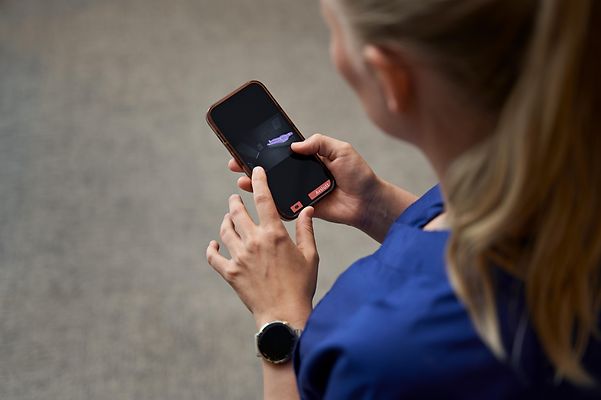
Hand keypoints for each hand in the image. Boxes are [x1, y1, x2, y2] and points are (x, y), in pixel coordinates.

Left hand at [206, 166, 317, 327]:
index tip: (255, 172)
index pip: (264, 199)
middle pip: (238, 212)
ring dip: (226, 221)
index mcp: (274, 234)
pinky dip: (212, 249)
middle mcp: (254, 241)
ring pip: (225, 230)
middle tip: (235, 198)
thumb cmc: (301, 286)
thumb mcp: (310, 256)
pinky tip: (214, 245)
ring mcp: (239, 257)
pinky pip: (214, 257)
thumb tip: (307, 209)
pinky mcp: (230, 273)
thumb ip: (306, 230)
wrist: (284, 314)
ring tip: (228, 218)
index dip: (258, 181)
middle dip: (235, 201)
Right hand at [228, 134, 416, 241]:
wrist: (368, 202)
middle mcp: (301, 174)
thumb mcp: (341, 150)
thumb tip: (294, 144)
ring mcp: (300, 191)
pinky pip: (282, 205)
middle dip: (252, 165)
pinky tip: (256, 197)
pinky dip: (269, 202)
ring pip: (273, 187)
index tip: (247, 145)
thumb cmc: (358, 175)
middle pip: (272, 169)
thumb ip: (319, 143)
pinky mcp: (303, 207)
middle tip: (235, 162)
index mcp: (309, 158)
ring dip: (255, 183)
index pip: (282, 151)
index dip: (264, 149)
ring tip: (242, 179)